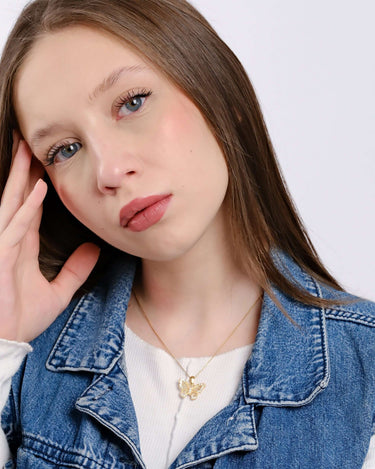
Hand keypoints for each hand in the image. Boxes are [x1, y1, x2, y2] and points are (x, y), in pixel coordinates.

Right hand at [0, 133, 99, 342]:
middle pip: (18, 197)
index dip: (36, 184)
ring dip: (21, 177)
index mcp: (21, 245)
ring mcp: (2, 246)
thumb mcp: (57, 292)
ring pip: (13, 204)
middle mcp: (10, 240)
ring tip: (28, 150)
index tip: (45, 163)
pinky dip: (26, 208)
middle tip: (29, 141)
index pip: (29, 207)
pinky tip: (38, 190)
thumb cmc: (21, 318)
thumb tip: (96, 249)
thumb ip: (75, 269)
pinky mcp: (0, 257)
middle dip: (23, 169)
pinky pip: (14, 228)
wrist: (5, 343)